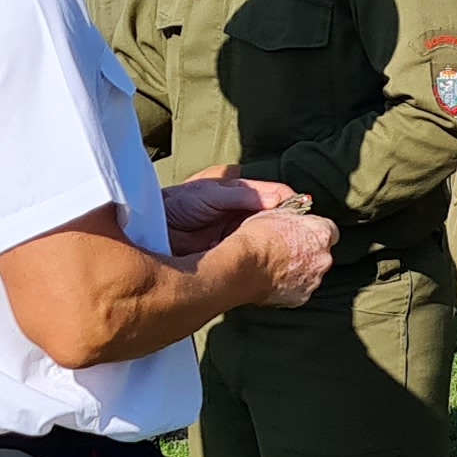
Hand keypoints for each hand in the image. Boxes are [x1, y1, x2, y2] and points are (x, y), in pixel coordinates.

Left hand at [165, 168, 298, 253]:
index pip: (274, 195)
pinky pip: (253, 255)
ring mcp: (239, 235)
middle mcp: (243, 213)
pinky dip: (264, 258)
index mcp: (242, 193)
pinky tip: (275, 263)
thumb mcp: (210, 193)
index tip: (303, 211)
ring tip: (293, 249)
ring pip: (267, 237)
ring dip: (278, 242)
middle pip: (275, 218)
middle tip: (303, 234)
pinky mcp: (231, 255)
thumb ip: (241, 195)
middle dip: (288, 224)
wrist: (152, 228)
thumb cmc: (178, 203)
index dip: (290, 202)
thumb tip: (277, 198)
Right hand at [220, 208, 335, 307]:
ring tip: (276, 267)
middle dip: (309, 253)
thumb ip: (295, 216)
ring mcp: (313, 280)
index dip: (313, 232)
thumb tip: (297, 216)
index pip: (329, 230)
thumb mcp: (277, 213)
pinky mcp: (301, 297)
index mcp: (322, 233)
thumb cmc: (257, 238)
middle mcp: (324, 258)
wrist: (243, 265)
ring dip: (300, 271)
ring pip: (312, 274)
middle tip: (287, 251)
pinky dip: (290, 286)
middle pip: (322, 254)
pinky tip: (273, 280)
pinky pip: (299, 290)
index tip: (302, 233)